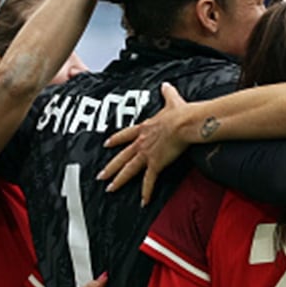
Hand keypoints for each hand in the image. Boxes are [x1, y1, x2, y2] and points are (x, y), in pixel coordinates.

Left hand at [99, 82, 190, 204]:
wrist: (185, 122)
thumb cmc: (180, 112)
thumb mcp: (172, 100)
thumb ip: (167, 94)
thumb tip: (166, 85)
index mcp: (145, 128)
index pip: (126, 135)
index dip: (116, 140)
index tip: (106, 144)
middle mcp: (142, 142)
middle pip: (122, 156)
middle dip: (111, 166)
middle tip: (100, 175)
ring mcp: (147, 154)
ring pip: (129, 169)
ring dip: (119, 180)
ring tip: (110, 189)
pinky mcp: (156, 164)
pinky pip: (149, 181)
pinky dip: (146, 192)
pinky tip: (143, 202)